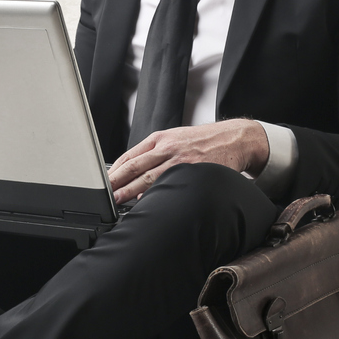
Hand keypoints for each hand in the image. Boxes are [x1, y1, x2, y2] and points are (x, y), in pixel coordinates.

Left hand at [108, 118, 269, 205]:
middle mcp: (167, 147)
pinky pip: (172, 183)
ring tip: (119, 200)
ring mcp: (180, 159)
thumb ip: (156, 153)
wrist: (234, 138)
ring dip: (132, 190)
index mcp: (160, 138)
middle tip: (106, 194)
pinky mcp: (194, 170)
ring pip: (150, 177)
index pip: (130, 155)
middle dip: (118, 181)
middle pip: (136, 166)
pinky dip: (157, 192)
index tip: (105, 181)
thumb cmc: (204, 140)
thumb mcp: (176, 138)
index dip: (115, 170)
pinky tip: (147, 200)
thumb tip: (135, 173)